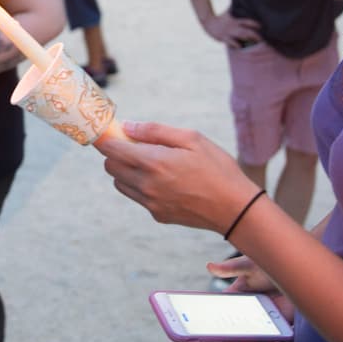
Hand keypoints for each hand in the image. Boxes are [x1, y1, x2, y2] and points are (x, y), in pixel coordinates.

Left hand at [95, 121, 260, 231]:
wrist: (236, 209)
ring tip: (152, 163)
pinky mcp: (157, 215)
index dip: (106, 138)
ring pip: (120, 183)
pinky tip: (165, 181)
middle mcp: (146, 185)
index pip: (111, 149)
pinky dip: (141, 186)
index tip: (110, 131)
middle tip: (136, 146)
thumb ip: (155, 131)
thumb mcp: (192, 138)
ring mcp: (150, 203)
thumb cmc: (217, 168)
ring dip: (126, 171)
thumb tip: (128, 126)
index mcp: (153, 162)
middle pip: (110, 167)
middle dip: (116, 153)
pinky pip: (137, 197)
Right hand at [200, 12, 260, 47]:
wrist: (208, 22)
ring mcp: (229, 33)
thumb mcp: (229, 12)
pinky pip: (231, 42)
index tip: (262, 27)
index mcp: (236, 20)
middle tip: (262, 39)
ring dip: (249, 40)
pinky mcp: (224, 38)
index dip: (255, 24)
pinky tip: (241, 47)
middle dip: (255, 35)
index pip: (247, 21)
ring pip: (240, 36)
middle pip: (246, 31)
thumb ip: (235, 8)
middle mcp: (233, 26)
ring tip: (256, 43)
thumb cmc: (221, 18)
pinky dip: (237, 45)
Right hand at [206, 254, 291, 341]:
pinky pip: (280, 337)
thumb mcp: (249, 265)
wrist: (300, 266)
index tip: (215, 336)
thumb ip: (230, 268)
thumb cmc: (273, 261)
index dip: (219, 326)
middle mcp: (254, 309)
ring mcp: (270, 317)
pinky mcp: (286, 322)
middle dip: (234, 340)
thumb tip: (209, 266)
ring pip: (258, 336)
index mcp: (241, 296)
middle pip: (240, 329)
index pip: (226, 313)